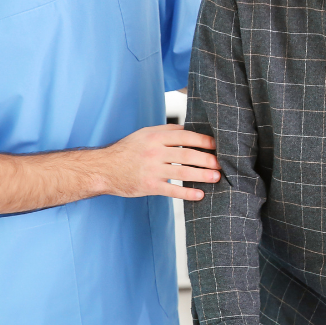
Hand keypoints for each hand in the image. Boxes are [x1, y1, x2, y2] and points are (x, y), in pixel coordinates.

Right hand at [98, 124, 218, 200]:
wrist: (104, 168)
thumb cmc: (127, 150)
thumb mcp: (144, 133)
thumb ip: (166, 131)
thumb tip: (189, 129)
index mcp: (155, 136)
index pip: (185, 136)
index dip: (203, 140)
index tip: (216, 145)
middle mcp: (155, 152)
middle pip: (187, 154)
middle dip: (207, 159)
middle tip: (221, 163)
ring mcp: (152, 170)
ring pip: (182, 172)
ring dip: (202, 175)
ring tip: (216, 177)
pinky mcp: (149, 186)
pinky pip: (172, 190)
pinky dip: (187, 193)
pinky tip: (200, 195)